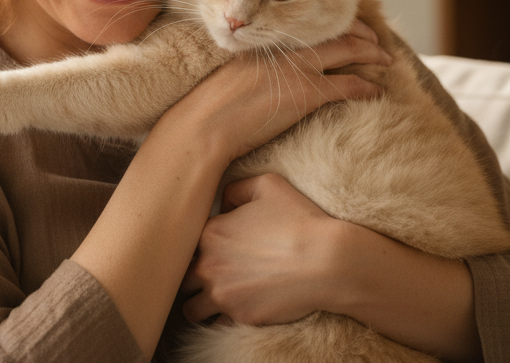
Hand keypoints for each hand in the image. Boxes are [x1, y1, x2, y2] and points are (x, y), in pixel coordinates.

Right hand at [163, 18, 390, 163]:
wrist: (203, 127)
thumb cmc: (205, 111)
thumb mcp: (225, 79)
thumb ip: (245, 72)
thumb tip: (249, 80)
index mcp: (263, 43)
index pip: (305, 27)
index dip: (329, 25)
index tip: (343, 28)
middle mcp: (283, 50)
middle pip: (331, 32)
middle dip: (359, 34)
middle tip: (375, 39)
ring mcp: (296, 70)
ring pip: (346, 52)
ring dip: (371, 54)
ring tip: (386, 59)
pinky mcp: (306, 94)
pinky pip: (347, 85)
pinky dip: (365, 87)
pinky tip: (376, 91)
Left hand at [181, 173, 338, 325]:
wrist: (326, 262)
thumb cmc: (300, 220)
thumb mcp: (267, 184)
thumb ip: (235, 188)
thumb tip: (222, 202)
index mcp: (211, 233)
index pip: (186, 243)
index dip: (199, 246)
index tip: (214, 249)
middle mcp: (208, 265)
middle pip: (182, 277)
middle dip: (193, 278)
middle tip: (211, 276)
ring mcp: (222, 295)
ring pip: (190, 308)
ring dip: (200, 304)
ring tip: (215, 299)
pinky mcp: (239, 317)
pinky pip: (216, 325)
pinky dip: (222, 320)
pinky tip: (236, 310)